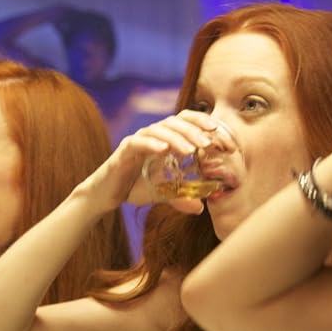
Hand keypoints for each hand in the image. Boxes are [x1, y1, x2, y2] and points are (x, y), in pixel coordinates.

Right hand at [77, 110, 233, 214]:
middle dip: (195, 130)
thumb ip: (180, 198)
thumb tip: (200, 208)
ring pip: (160, 130)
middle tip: (210, 143)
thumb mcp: (162, 194)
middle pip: (177, 122)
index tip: (225, 140)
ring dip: (177, 138)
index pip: (188, 122)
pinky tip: (164, 150)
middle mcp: (153, 135)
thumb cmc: (134, 188)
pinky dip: (152, 144)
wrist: (106, 194)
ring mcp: (139, 140)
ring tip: (191, 150)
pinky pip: (139, 142)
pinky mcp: (125, 149)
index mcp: (165, 139)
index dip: (207, 126)